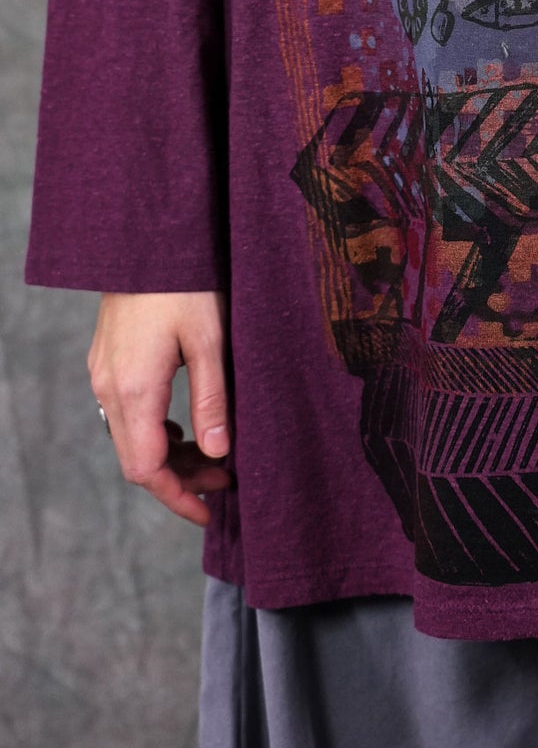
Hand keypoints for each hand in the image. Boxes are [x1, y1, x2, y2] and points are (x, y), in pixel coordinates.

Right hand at [87, 290, 234, 526]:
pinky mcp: (106, 359)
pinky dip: (154, 430)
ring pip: (129, 437)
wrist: (148, 237)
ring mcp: (103, 373)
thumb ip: (212, 400)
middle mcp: (109, 388)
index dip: (178, 498)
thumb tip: (217, 455)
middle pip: (137, 460)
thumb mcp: (210, 339)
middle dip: (179, 480)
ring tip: (213, 455)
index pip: (147, 469)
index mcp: (134, 389)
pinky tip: (184, 425)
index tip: (211, 511)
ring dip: (168, 455)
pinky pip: (124, 413)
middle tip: (225, 479)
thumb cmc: (186, 281)